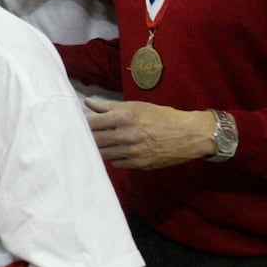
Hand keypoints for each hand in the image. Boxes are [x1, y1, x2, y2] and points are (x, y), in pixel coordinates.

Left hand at [86, 98, 215, 168]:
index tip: (79, 125)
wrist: (188, 134)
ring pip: (104, 154)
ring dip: (98, 150)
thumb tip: (88, 103)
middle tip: (82, 138)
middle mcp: (126, 135)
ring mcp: (132, 151)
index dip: (83, 125)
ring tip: (96, 146)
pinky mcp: (139, 164)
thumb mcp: (136, 106)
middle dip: (87, 139)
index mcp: (124, 117)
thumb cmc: (161, 116)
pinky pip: (117, 163)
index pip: (92, 123)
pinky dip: (113, 158)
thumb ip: (109, 106)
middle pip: (95, 140)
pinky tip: (115, 152)